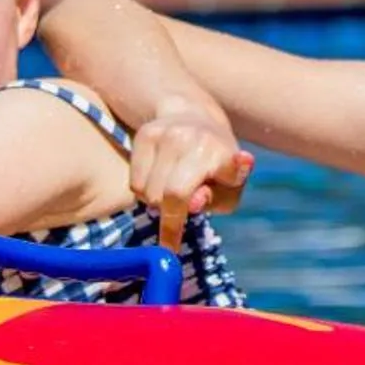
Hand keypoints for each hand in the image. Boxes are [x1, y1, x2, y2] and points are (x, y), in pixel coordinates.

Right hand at [127, 102, 253, 248]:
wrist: (196, 116)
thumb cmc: (219, 164)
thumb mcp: (230, 188)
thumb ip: (213, 201)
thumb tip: (192, 203)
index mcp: (218, 154)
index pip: (182, 195)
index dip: (173, 224)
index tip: (168, 248)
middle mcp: (189, 139)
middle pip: (160, 197)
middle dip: (169, 211)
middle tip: (182, 207)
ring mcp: (164, 134)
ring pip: (144, 191)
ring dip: (156, 199)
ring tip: (174, 186)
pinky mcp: (144, 134)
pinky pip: (134, 181)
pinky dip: (144, 188)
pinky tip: (161, 176)